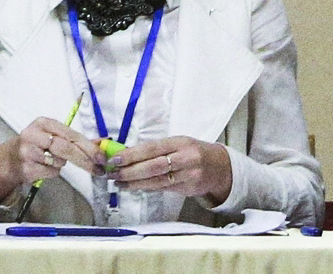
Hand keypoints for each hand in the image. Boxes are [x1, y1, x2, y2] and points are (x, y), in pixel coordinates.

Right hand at [0, 119, 100, 202]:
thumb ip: (75, 139)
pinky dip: (52, 171)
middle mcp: (34, 134)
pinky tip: (44, 166)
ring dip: (61, 163)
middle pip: (66, 148)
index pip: (70, 134)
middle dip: (84, 160)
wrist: (10, 159)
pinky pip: (51, 172)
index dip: (88, 146)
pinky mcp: (27, 168)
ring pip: (59, 162)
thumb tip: (102, 142)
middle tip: (98, 169)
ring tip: (51, 159)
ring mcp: (28, 152)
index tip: (101, 156)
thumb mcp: (52, 134)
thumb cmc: (36, 144)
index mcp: (43, 122)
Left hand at [105, 136, 231, 204]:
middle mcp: (185, 158)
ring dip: (134, 183)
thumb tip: (128, 153)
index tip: (115, 158)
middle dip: (130, 171)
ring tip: (118, 182)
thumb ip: (157, 149)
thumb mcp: (179, 143)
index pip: (152, 148)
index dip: (133, 154)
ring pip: (157, 181)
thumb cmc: (194, 152)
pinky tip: (133, 187)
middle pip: (153, 166)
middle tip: (113, 173)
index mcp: (180, 142)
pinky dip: (146, 188)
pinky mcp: (188, 189)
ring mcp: (188, 175)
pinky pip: (163, 188)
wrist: (219, 167)